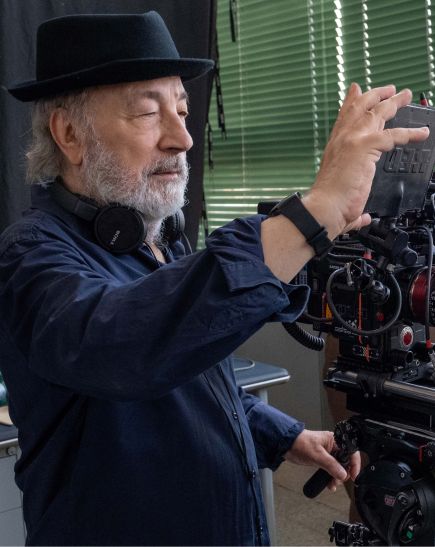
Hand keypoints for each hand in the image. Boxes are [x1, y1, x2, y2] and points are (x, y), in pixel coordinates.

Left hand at [285, 429, 360, 491]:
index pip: (351, 452)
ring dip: (337, 478)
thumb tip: (342, 474)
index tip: (353, 475)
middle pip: (346, 462)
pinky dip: (331, 478)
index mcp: (334, 440)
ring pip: (339, 468)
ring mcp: (327, 454)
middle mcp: (333, 447)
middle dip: (344, 473)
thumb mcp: (317, 455)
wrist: (286, 445)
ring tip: (332, 483)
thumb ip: (331, 465)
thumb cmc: (299, 443)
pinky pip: (331, 470)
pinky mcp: (321, 460)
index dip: (354, 464)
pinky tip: (329, 484)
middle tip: (339, 480)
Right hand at [304, 83, 429, 237]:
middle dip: (375, 95)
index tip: (356, 90)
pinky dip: (409, 133)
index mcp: (335, 147)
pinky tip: (421, 133)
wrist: (324, 208)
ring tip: (404, 95)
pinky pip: (392, 135)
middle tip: (388, 89)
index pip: (343, 118)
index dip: (351, 102)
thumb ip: (356, 209)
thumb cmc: (329, 206)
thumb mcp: (343, 198)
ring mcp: (352, 140)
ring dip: (392, 103)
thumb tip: (363, 219)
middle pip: (360, 108)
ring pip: (375, 113)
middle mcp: (342, 139)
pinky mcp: (364, 147)